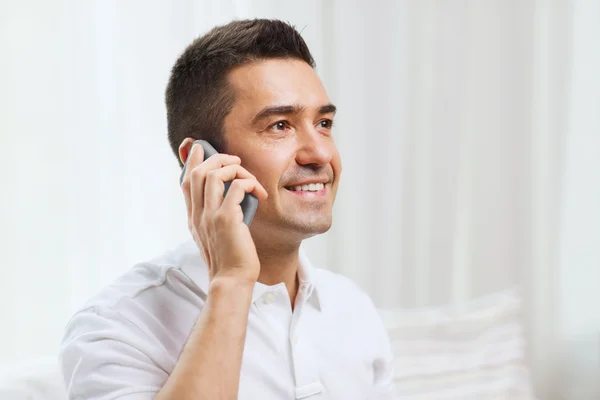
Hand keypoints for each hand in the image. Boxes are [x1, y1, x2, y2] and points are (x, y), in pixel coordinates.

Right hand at [179, 139, 267, 283]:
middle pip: (197, 172)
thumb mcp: (216, 234)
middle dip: (216, 158)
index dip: (191, 160)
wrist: (232, 280)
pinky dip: (248, 183)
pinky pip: (236, 188)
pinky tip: (258, 192)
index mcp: (194, 217)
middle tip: (234, 160)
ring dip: (233, 168)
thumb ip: (215, 215)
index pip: (185, 181)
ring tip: (247, 176)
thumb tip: (230, 196)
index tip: (199, 147)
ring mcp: (210, 216)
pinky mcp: (226, 220)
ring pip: (213, 175)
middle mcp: (198, 214)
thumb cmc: (230, 258)